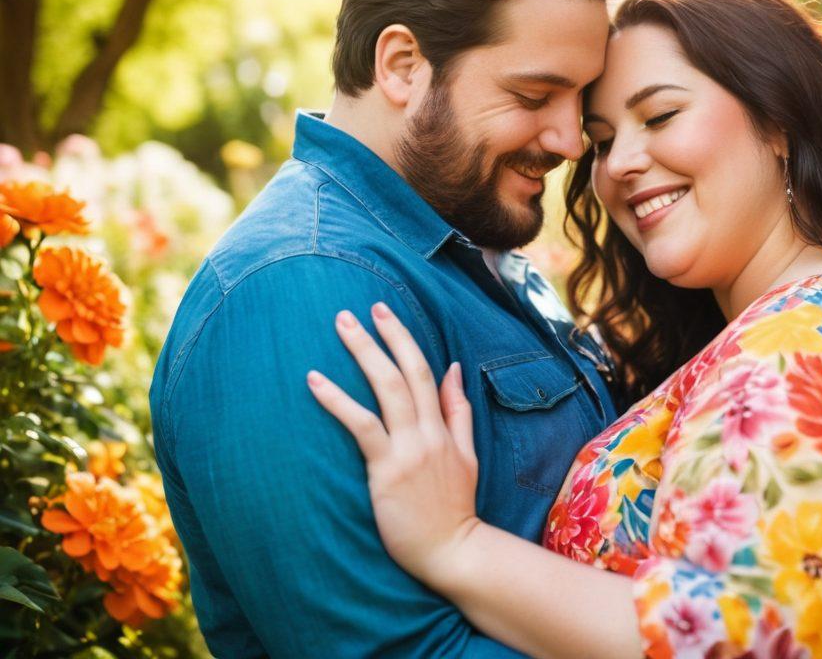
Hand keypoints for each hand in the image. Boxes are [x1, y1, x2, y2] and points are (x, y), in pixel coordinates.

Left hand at [307, 302, 480, 586]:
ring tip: (341, 326)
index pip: (427, 373)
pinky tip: (316, 381)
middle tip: (359, 308)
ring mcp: (409, 450)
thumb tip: (454, 369)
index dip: (405, 341)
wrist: (453, 550)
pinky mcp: (387, 470)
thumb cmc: (454, 508)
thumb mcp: (468, 455)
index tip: (385, 315)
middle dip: (384, 336)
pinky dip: (339, 401)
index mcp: (444, 429)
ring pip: (388, 390)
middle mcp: (428, 433)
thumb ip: (459, 413)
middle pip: (407, 372)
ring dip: (364, 354)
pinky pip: (362, 426)